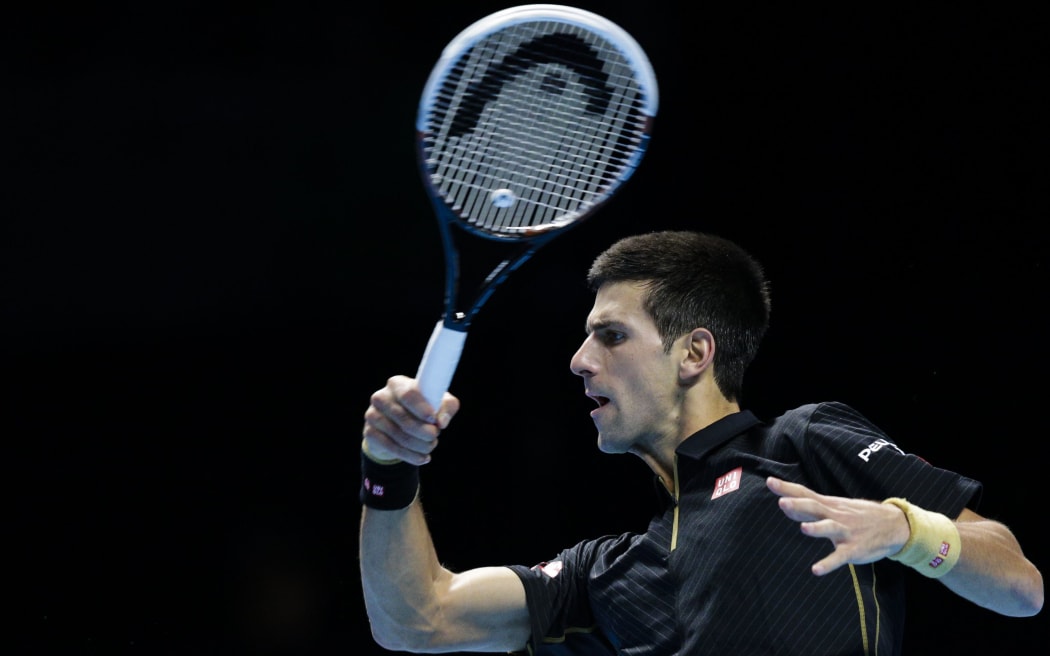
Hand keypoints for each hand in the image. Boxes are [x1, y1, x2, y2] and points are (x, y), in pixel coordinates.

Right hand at [362, 375, 459, 464]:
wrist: (398, 423)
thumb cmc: (423, 407)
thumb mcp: (439, 403)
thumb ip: (446, 407)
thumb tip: (441, 422)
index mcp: (397, 384)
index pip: (408, 394)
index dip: (421, 408)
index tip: (433, 419)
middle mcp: (381, 397)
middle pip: (404, 419)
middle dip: (424, 432)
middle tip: (435, 437)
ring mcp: (372, 415)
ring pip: (400, 436)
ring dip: (420, 445)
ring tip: (430, 446)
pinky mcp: (370, 433)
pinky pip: (392, 448)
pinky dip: (411, 456)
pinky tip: (423, 458)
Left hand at [766, 476, 910, 575]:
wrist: (893, 525)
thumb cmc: (857, 515)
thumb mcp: (835, 507)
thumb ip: (809, 508)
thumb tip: (784, 504)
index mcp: (828, 505)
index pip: (805, 493)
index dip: (787, 488)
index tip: (770, 481)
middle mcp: (835, 516)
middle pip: (814, 508)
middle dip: (798, 505)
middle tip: (781, 502)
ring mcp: (845, 532)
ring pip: (829, 528)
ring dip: (816, 529)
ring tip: (803, 529)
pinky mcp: (853, 550)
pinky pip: (839, 557)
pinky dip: (828, 564)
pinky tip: (816, 570)